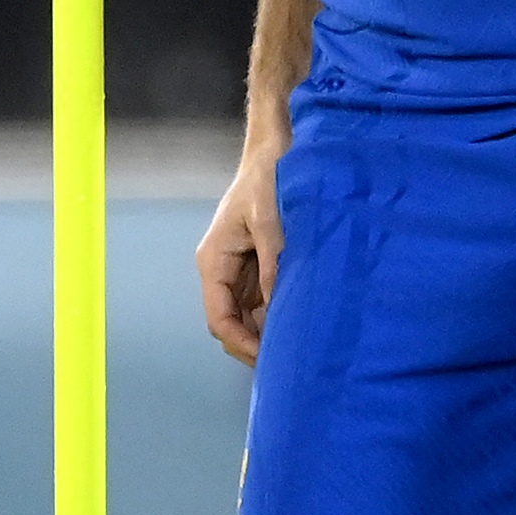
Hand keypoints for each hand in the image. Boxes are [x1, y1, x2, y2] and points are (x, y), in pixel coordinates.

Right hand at [197, 138, 288, 362]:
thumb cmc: (268, 180)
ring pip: (249, 316)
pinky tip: (301, 324)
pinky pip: (265, 301)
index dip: (240, 344)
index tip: (269, 359)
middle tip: (290, 364)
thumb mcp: (271, 222)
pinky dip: (278, 315)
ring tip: (298, 349)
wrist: (277, 150)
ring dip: (269, 332)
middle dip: (255, 345)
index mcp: (214, 261)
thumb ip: (274, 266)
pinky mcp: (260, 265)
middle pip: (232, 324)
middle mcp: (223, 271)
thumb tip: (279, 311)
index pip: (218, 319)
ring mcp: (242, 270)